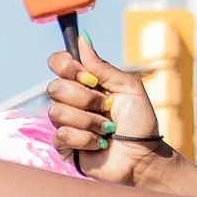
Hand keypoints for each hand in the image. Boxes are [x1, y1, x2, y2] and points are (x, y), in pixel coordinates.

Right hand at [45, 34, 164, 183]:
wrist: (142, 156)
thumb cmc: (140, 123)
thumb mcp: (128, 88)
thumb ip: (103, 67)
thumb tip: (83, 40)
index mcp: (86, 82)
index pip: (58, 63)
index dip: (66, 66)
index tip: (88, 77)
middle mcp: (72, 100)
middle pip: (54, 88)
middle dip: (85, 99)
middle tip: (107, 108)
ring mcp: (66, 122)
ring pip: (57, 112)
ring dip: (89, 121)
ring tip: (107, 130)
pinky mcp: (64, 145)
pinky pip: (61, 135)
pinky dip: (85, 139)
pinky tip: (99, 144)